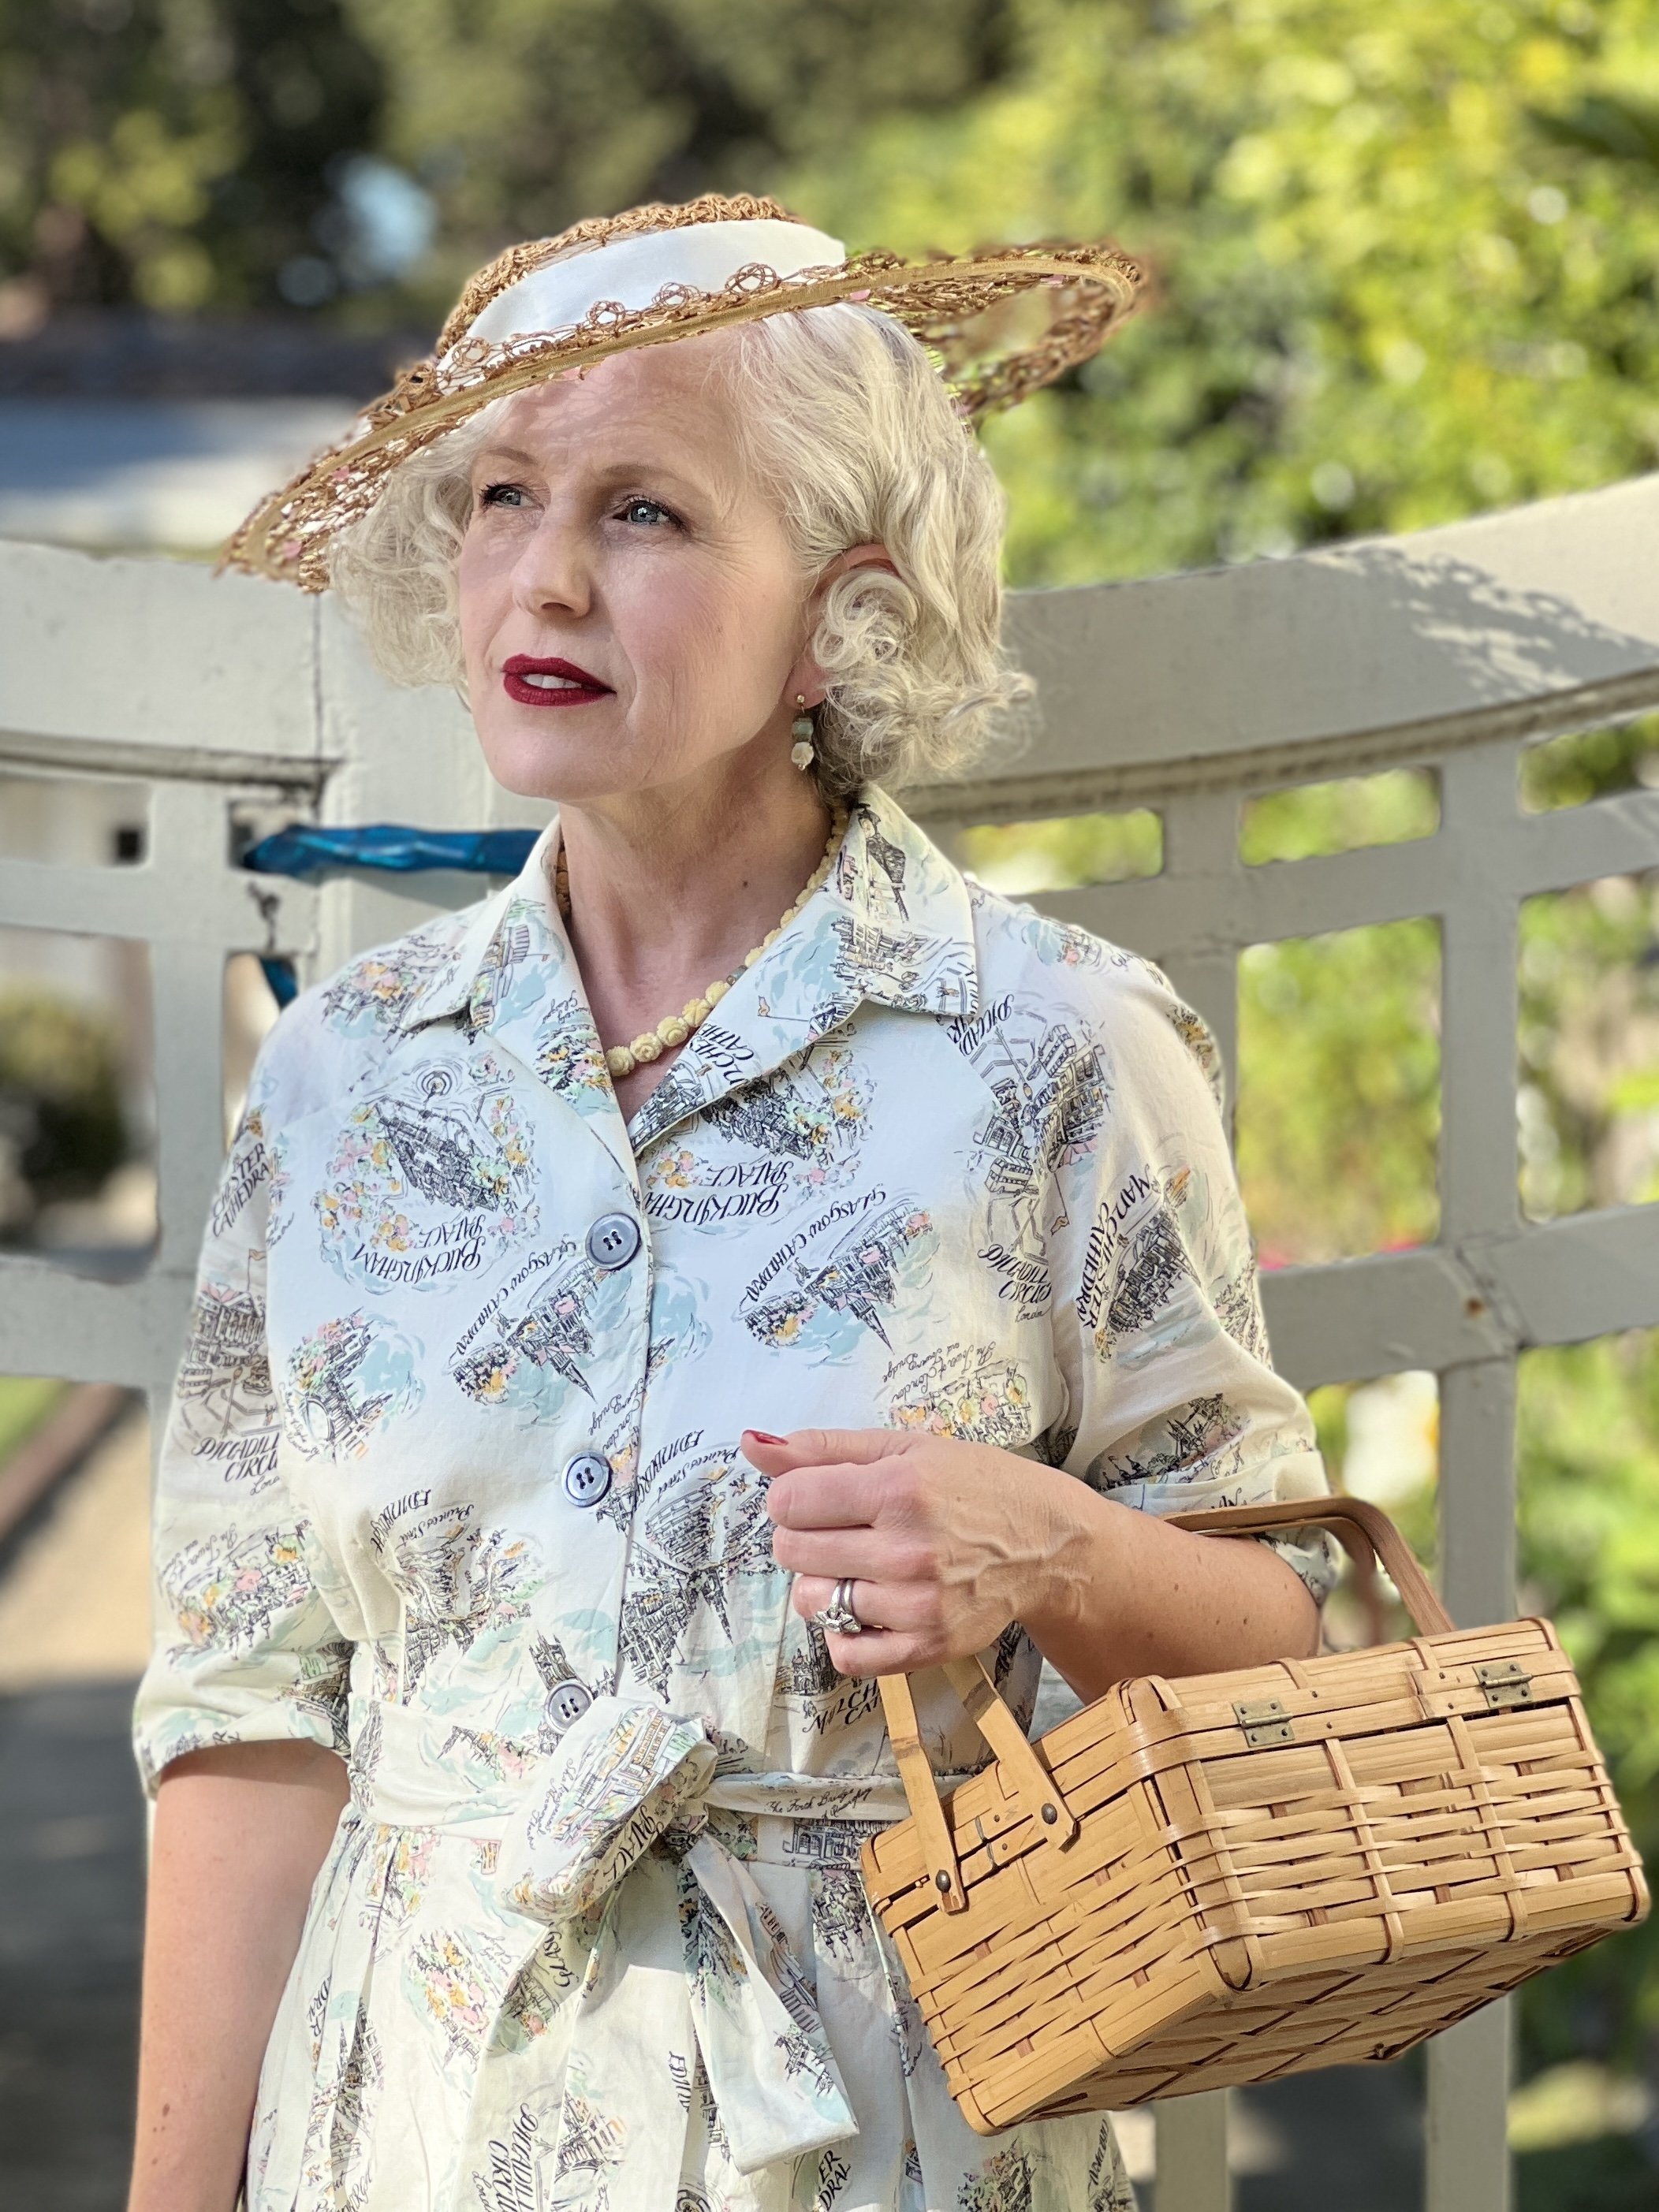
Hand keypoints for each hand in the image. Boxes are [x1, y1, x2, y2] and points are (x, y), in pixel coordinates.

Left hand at [745, 1425, 1092, 1677]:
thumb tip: (751, 1443)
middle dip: (803, 1536)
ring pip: (810, 1602)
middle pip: (792, 1551)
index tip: (817, 1495)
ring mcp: (916, 1605)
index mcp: (898, 1489)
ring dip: (821, 1583)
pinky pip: (844, 1655)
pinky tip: (867, 1606)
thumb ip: (823, 1448)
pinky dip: (843, 1633)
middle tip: (843, 1529)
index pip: (789, 1501)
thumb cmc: (972, 1485)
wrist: (1046, 1543)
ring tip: (859, 1566)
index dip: (791, 1496)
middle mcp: (907, 1550)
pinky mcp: (926, 1647)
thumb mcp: (903, 1449)